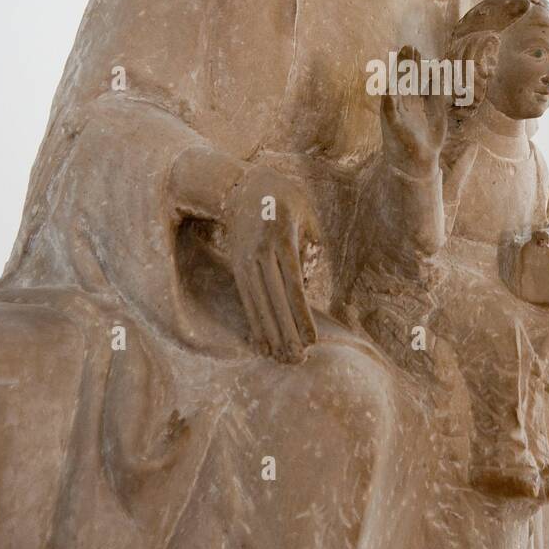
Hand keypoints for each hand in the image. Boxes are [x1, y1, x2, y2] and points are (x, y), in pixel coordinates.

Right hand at [224, 163, 319, 362]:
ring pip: (258, 304)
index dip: (301, 316)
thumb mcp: (306, 214)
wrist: (239, 187)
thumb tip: (307, 283)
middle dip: (286, 334)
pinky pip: (247, 300)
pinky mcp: (237, 267)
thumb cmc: (284, 199)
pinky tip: (261, 344)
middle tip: (297, 361)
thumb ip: (311, 246)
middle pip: (274, 300)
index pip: (293, 285)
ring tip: (280, 360)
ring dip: (269, 335)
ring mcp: (245, 261)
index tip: (311, 341)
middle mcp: (260, 253)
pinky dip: (255, 323)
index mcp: (282, 240)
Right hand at [380, 44, 445, 175]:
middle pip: (403, 81)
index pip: (411, 79)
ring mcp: (395, 114)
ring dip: (397, 75)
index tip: (415, 49)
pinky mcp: (392, 126)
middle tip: (408, 47)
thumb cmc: (428, 138)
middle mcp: (401, 105)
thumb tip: (437, 72)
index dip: (413, 64)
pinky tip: (389, 89)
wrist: (420, 162)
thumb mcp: (436, 111)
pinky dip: (389, 100)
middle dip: (405, 64)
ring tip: (399, 59)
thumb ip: (436, 92)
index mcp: (411, 101)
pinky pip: (389, 112)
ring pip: (395, 91)